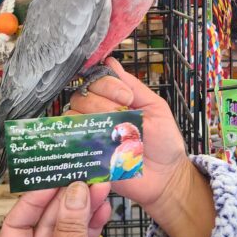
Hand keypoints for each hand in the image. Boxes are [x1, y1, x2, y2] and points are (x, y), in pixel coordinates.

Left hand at [0, 182, 119, 236]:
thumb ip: (70, 233)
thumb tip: (74, 191)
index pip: (16, 227)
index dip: (33, 201)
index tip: (53, 179)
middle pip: (47, 226)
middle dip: (67, 200)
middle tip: (84, 176)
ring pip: (69, 232)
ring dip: (84, 209)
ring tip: (100, 187)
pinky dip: (95, 225)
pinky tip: (103, 209)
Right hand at [70, 57, 187, 210]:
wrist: (166, 176)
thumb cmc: (163, 141)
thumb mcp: (154, 107)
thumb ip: (132, 86)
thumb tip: (110, 60)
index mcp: (113, 99)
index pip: (96, 80)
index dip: (108, 86)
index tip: (127, 98)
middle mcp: (97, 113)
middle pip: (81, 96)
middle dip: (103, 104)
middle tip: (124, 117)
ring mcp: (89, 134)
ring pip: (73, 117)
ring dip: (95, 122)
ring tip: (117, 134)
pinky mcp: (85, 155)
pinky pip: (70, 143)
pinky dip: (84, 141)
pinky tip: (104, 146)